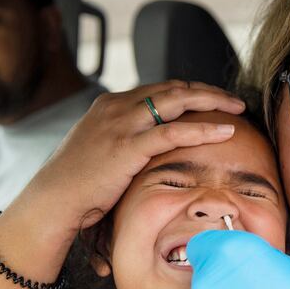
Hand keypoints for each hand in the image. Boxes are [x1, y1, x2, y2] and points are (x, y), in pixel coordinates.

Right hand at [6, 81, 244, 251]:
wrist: (52, 201)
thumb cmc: (76, 186)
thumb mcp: (99, 153)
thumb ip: (123, 144)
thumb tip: (144, 153)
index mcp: (110, 105)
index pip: (159, 88)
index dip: (190, 91)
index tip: (212, 99)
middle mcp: (117, 106)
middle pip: (173, 87)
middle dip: (207, 91)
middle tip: (232, 100)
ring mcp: (122, 123)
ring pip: (178, 100)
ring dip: (213, 101)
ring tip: (237, 108)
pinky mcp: (128, 146)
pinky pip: (174, 132)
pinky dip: (203, 129)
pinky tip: (226, 132)